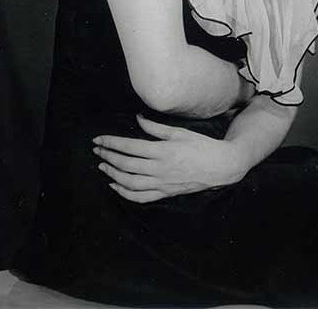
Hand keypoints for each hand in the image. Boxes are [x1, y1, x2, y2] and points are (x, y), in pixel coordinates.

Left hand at [93, 114, 246, 203]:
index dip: (112, 143)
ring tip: (102, 167)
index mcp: (163, 151)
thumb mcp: (180, 132)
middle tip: (96, 151)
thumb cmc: (201, 145)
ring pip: (130, 183)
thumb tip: (137, 119)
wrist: (221, 166)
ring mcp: (162, 183)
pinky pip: (141, 197)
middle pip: (126, 165)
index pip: (130, 147)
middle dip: (108, 157)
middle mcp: (160, 169)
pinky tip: (116, 186)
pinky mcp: (166, 193)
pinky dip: (126, 193)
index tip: (99, 139)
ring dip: (113, 175)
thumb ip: (156, 128)